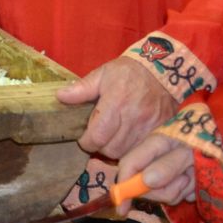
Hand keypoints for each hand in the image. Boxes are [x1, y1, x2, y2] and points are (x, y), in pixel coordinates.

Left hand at [59, 57, 176, 159]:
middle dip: (100, 147)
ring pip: (126, 153)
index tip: (85, 138)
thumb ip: (81, 89)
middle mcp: (134, 117)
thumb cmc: (129, 71)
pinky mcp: (161, 131)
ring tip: (112, 139)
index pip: (97, 136)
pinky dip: (132, 150)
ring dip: (116, 150)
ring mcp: (149, 126)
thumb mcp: (103, 74)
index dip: (87, 142)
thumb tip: (60, 96)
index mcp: (116, 103)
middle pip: (111, 149)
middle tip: (99, 138)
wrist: (162, 70)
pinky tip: (128, 140)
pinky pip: (143, 150)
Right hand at [111, 132, 197, 204]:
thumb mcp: (189, 151)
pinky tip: (196, 182)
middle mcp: (154, 159)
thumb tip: (145, 180)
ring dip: (179, 190)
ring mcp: (165, 172)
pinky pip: (176, 197)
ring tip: (194, 177)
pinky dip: (187, 192)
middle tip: (185, 180)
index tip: (122, 208)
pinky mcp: (176, 182)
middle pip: (143, 185)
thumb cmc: (206, 142)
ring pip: (161, 194)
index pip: (128, 165)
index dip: (122, 186)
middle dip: (163, 190)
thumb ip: (168, 165)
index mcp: (152, 145)